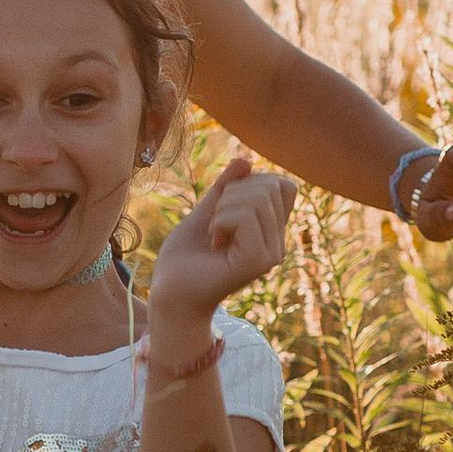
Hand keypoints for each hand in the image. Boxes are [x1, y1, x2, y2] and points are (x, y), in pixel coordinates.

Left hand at [149, 153, 295, 331]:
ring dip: (223, 209)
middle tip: (215, 223)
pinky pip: (246, 217)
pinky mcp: (258, 263)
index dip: (253, 182)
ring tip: (213, 234)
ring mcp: (270, 254)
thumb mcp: (206, 211)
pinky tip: (213, 242)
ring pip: (258, 199)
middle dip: (233, 193)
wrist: (169, 292)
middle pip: (271, 186)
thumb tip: (245, 160)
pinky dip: (221, 221)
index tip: (225, 208)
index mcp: (270, 231)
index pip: (283, 186)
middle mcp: (277, 243)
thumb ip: (226, 187)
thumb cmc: (185, 257)